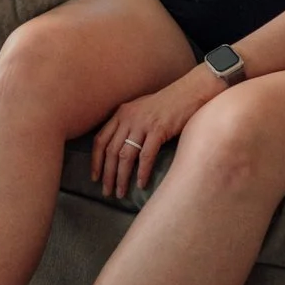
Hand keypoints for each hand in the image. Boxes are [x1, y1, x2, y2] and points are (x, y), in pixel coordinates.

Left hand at [91, 63, 223, 197]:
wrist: (190, 92)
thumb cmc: (167, 104)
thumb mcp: (141, 110)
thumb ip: (129, 125)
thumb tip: (121, 149)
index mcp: (120, 113)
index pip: (100, 140)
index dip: (95, 161)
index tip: (95, 177)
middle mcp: (128, 118)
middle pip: (110, 151)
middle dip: (107, 175)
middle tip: (107, 192)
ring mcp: (143, 124)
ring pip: (125, 156)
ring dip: (121, 177)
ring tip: (121, 193)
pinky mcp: (158, 129)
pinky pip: (146, 155)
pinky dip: (142, 172)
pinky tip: (140, 184)